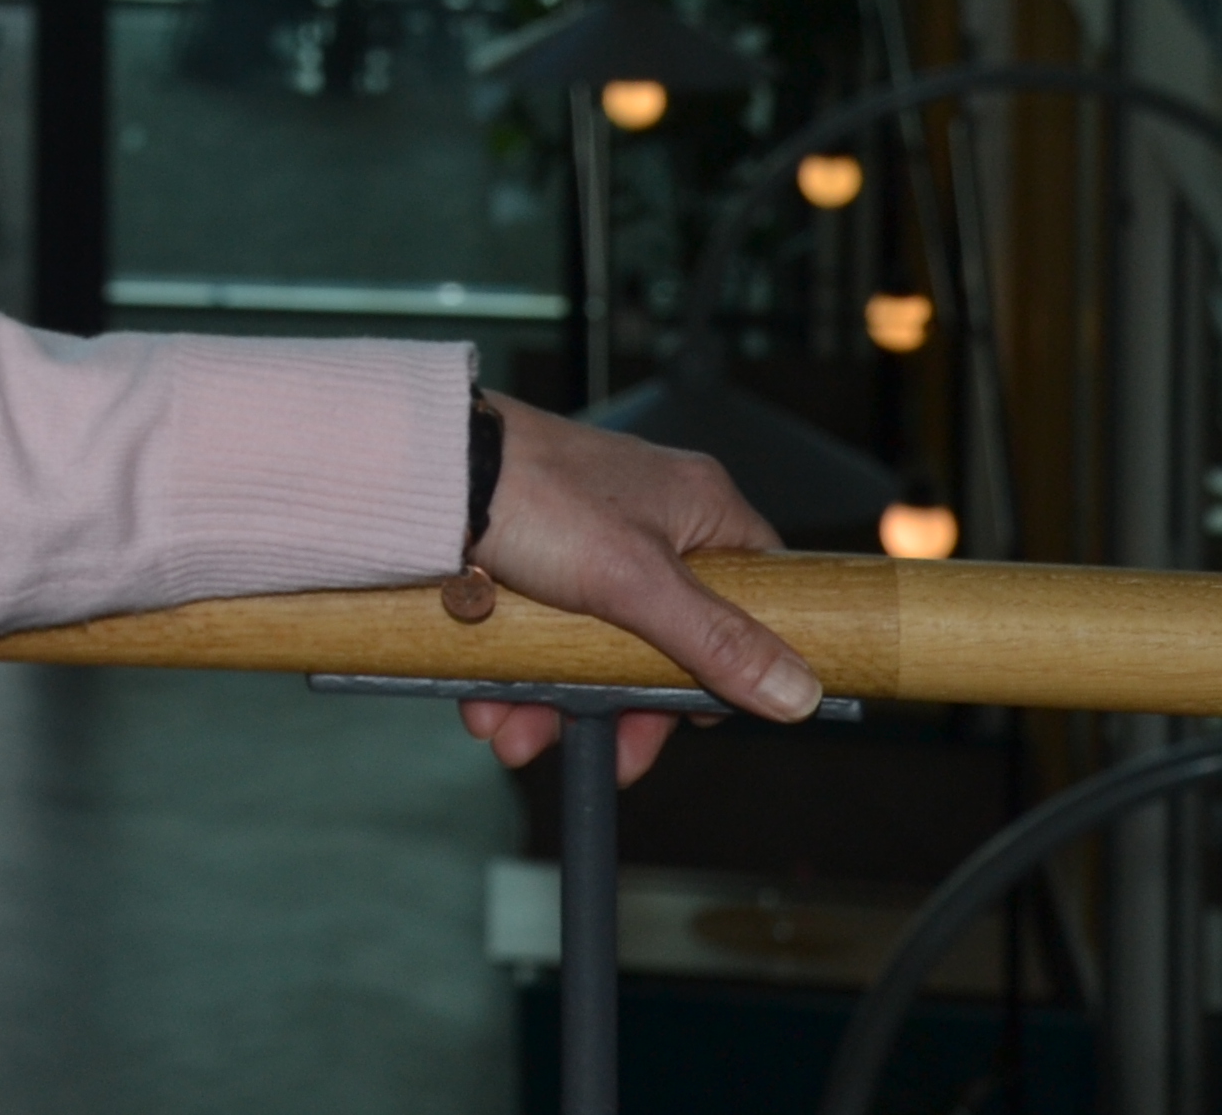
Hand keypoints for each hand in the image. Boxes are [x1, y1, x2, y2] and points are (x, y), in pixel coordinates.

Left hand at [454, 395, 813, 781]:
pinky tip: (486, 707)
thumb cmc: (536, 494)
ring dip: (556, 705)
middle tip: (608, 754)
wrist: (425, 467)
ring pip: (592, 646)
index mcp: (697, 509)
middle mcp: (649, 523)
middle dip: (622, 707)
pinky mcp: (530, 559)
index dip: (736, 661)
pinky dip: (516, 678)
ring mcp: (585, 542)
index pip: (752, 595)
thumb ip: (716, 641)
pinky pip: (539, 634)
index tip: (699, 714)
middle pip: (665, 640)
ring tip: (516, 736)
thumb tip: (796, 692)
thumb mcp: (637, 581)